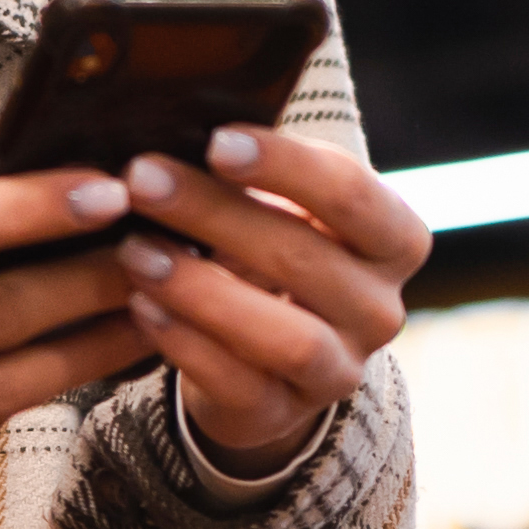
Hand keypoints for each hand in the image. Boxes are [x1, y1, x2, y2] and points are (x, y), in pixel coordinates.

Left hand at [113, 124, 430, 487]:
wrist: (268, 355)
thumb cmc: (272, 251)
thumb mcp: (283, 205)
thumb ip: (255, 170)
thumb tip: (178, 113)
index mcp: (394, 240)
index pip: (351, 194)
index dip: (285, 165)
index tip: (215, 140)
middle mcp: (381, 309)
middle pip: (306, 258)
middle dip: (216, 214)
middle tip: (142, 179)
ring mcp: (340, 370)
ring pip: (286, 336)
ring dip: (202, 289)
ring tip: (135, 250)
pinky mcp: (285, 414)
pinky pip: (240, 384)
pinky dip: (186, 343)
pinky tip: (139, 306)